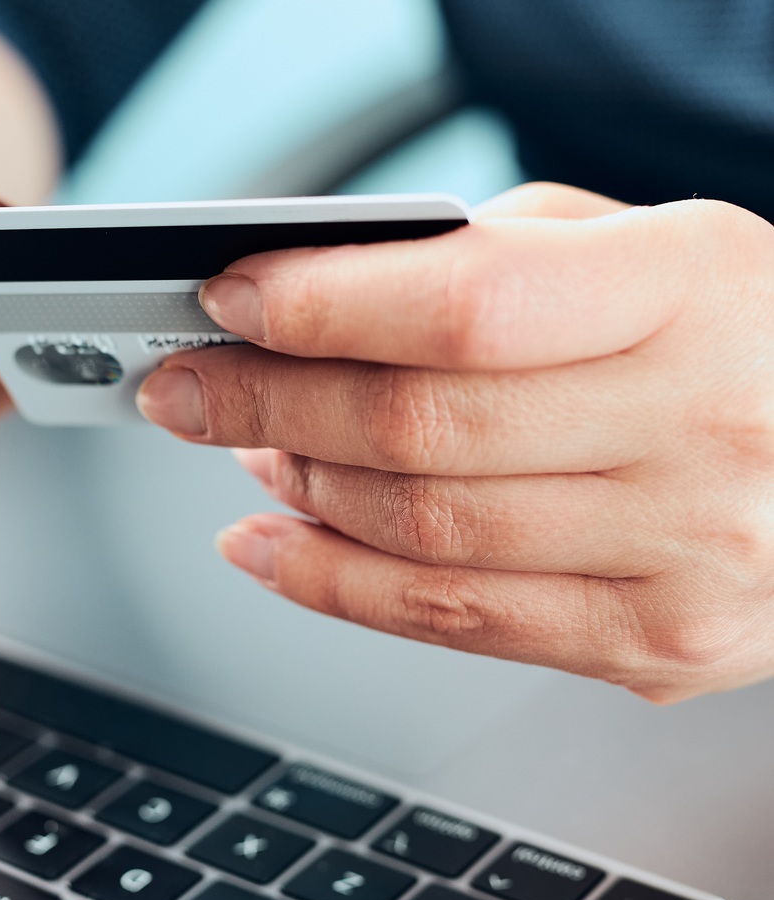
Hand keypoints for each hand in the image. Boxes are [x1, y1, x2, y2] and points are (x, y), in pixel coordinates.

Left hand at [136, 185, 773, 700]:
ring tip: (237, 445)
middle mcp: (703, 428)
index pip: (472, 305)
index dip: (327, 305)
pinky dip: (336, 586)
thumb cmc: (759, 340)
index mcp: (701, 291)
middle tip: (182, 382)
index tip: (228, 296)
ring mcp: (687, 557)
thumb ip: (508, 257)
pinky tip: (272, 544)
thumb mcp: (664, 248)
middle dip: (267, 403)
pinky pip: (457, 624)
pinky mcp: (662, 651)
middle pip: (424, 429)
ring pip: (424, 535)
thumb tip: (320, 297)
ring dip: (295, 491)